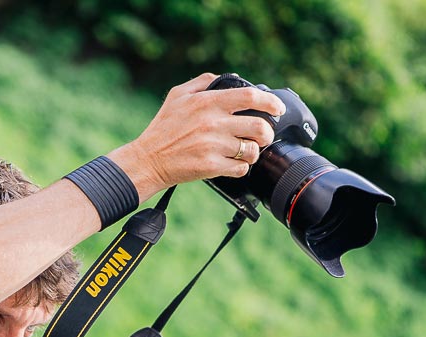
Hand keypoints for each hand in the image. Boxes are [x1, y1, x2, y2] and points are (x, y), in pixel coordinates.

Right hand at [110, 72, 286, 198]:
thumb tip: (227, 78)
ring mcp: (213, 146)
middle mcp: (212, 123)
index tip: (278, 109)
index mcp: (207, 102)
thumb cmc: (162, 128)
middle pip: (259, 127)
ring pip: (252, 150)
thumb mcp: (177, 95)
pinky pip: (240, 168)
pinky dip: (241, 167)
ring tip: (246, 151)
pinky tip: (233, 164)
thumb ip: (203, 82)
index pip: (250, 97)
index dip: (270, 103)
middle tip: (263, 136)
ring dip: (254, 152)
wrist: (148, 161)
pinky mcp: (211, 167)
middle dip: (267, 133)